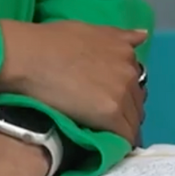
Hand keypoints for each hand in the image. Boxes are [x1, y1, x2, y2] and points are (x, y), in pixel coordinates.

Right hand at [0, 20, 147, 144]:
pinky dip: (121, 142)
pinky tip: (111, 145)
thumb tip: (143, 35)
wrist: (31, 57)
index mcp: (125, 52)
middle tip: (108, 121)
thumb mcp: (91, 30)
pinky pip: (125, 134)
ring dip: (124, 127)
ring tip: (107, 135)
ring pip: (133, 119)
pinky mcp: (110, 113)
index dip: (125, 95)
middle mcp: (129, 71)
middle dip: (126, 112)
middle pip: (137, 102)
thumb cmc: (52, 41)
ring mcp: (122, 92)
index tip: (113, 103)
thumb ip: (119, 36)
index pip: (135, 82)